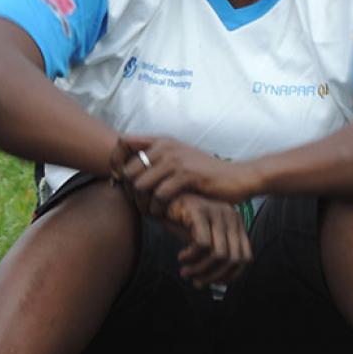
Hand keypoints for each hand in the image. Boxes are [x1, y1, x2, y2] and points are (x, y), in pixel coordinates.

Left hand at [110, 135, 253, 215]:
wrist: (236, 178)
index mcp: (162, 140)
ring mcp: (177, 160)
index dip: (116, 161)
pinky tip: (166, 213)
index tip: (122, 180)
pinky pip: (158, 195)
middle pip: (127, 170)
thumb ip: (154, 162)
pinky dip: (158, 209)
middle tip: (142, 204)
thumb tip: (121, 175)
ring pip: (139, 185)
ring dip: (142, 203)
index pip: (123, 142)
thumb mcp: (178, 160)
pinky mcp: (187, 175)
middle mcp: (167, 146)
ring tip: (153, 211)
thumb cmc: (204, 174)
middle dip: (129, 192)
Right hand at [161, 192, 252, 286]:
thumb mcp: (200, 242)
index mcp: (237, 224)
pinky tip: (182, 256)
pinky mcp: (201, 211)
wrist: (166, 200)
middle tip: (195, 280)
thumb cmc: (184, 222)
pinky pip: (202, 244)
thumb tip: (203, 285)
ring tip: (185, 271)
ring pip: (219, 254)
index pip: (245, 258)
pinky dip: (191, 257)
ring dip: (199, 269)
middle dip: (212, 276)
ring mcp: (217, 212)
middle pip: (233, 259)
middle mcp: (232, 216)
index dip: (230, 275)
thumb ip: (207, 260)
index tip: (212, 282)